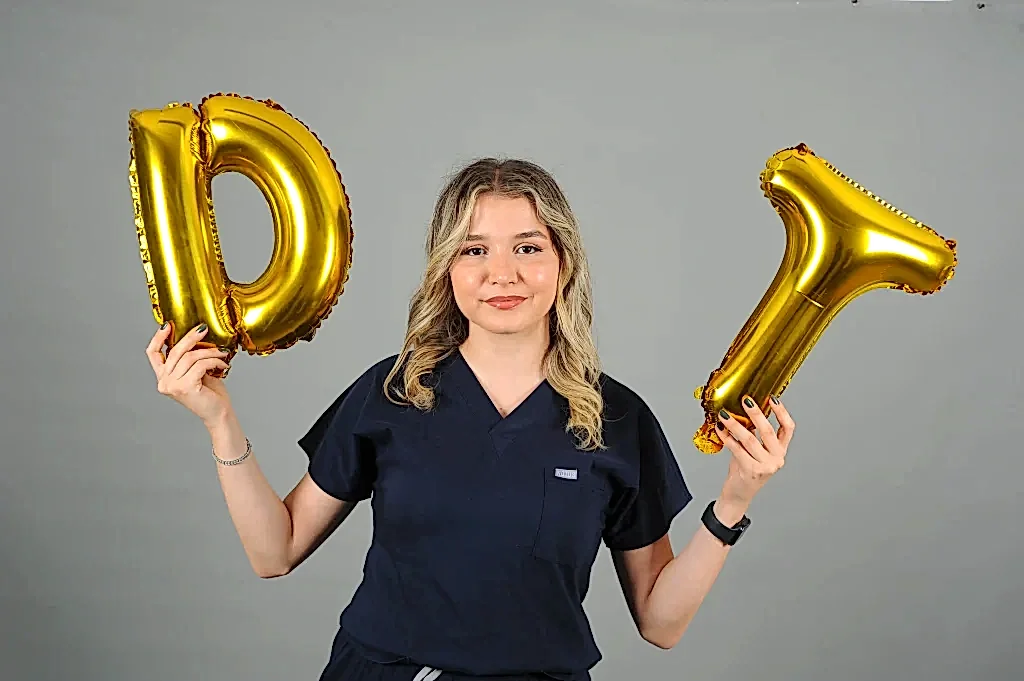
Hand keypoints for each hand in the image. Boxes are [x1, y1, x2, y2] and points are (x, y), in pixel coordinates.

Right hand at [146, 323, 232, 426]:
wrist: (218, 413)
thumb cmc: (209, 394)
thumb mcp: (196, 371)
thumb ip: (189, 359)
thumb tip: (196, 336)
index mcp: (164, 377)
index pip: (153, 354)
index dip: (158, 337)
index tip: (168, 325)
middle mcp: (164, 382)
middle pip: (175, 351)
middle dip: (190, 337)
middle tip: (203, 329)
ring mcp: (173, 385)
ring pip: (190, 357)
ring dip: (209, 352)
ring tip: (221, 353)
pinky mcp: (185, 387)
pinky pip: (200, 365)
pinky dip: (213, 361)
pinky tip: (222, 364)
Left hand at [716, 395, 794, 509]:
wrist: (739, 494)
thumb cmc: (745, 469)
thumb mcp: (754, 450)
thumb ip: (753, 434)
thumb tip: (742, 412)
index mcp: (780, 450)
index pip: (788, 428)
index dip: (782, 412)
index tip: (772, 398)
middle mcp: (776, 458)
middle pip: (767, 431)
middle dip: (755, 413)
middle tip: (746, 400)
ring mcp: (765, 466)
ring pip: (750, 439)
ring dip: (735, 424)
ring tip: (725, 414)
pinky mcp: (751, 471)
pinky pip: (737, 449)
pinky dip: (727, 437)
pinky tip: (720, 430)